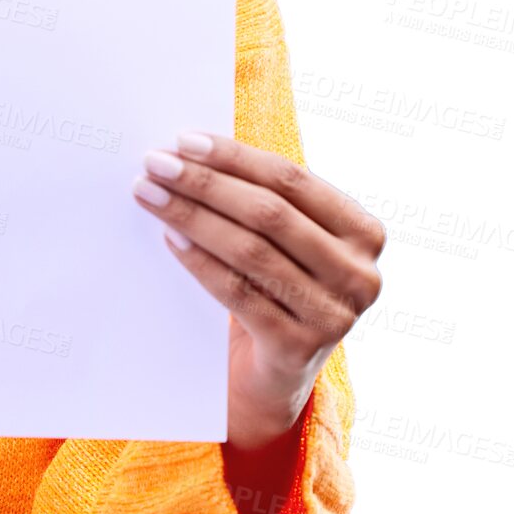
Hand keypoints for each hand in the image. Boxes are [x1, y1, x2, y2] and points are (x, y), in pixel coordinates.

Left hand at [132, 130, 384, 449]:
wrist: (274, 373)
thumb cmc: (275, 287)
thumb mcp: (284, 240)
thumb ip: (259, 197)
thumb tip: (188, 150)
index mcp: (363, 232)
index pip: (292, 179)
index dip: (234, 156)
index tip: (182, 140)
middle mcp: (360, 274)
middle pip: (269, 213)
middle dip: (205, 183)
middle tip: (155, 164)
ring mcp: (334, 315)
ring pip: (250, 251)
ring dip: (192, 216)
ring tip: (149, 194)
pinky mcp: (297, 349)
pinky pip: (237, 292)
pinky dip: (198, 260)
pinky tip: (169, 237)